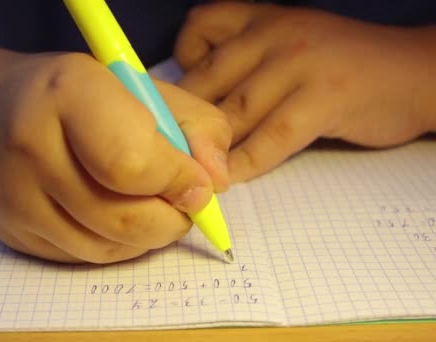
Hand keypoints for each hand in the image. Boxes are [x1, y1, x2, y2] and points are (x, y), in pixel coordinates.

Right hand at [0, 53, 231, 262]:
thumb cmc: (80, 98)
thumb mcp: (143, 88)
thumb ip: (195, 126)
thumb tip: (216, 181)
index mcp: (68, 93)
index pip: (133, 163)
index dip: (178, 181)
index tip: (198, 183)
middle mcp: (30, 146)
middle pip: (122, 218)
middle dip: (171, 220)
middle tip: (184, 204)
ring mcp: (13, 196)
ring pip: (106, 247)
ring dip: (147, 237)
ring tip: (152, 206)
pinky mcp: (11, 232)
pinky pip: (83, 258)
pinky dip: (117, 246)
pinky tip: (117, 216)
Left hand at [175, 2, 435, 181]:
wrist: (412, 73)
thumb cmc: (342, 65)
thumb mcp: (292, 44)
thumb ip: (248, 64)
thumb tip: (199, 104)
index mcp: (263, 19)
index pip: (201, 25)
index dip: (183, 60)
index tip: (183, 93)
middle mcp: (276, 35)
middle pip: (209, 79)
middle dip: (187, 120)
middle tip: (172, 150)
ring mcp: (300, 65)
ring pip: (236, 111)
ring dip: (210, 148)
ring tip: (194, 173)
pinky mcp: (323, 99)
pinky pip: (271, 138)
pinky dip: (246, 163)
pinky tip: (233, 178)